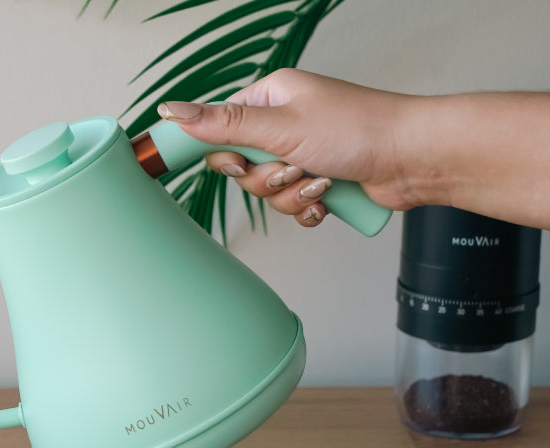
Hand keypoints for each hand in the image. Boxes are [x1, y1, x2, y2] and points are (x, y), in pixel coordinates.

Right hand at [158, 69, 416, 227]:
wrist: (412, 159)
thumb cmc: (359, 129)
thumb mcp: (280, 127)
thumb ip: (223, 124)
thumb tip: (174, 110)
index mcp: (271, 99)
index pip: (220, 127)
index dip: (222, 153)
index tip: (233, 165)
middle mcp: (285, 124)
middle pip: (241, 167)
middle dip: (265, 180)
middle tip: (290, 169)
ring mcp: (302, 154)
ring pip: (267, 192)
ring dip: (291, 195)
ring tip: (320, 182)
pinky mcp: (318, 181)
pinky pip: (292, 206)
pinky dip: (307, 208)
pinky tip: (327, 198)